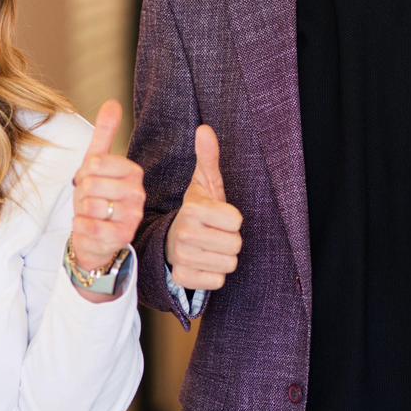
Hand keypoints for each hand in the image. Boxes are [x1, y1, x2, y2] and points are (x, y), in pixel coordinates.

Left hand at [70, 100, 143, 272]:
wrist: (95, 236)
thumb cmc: (96, 197)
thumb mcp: (96, 163)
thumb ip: (106, 133)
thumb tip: (113, 102)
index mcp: (133, 172)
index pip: (95, 163)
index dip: (85, 174)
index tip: (92, 182)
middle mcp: (138, 193)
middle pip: (91, 184)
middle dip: (82, 195)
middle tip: (90, 201)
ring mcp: (133, 215)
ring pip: (90, 205)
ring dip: (82, 212)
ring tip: (91, 215)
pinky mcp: (124, 236)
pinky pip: (91, 226)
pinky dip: (81, 227)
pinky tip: (89, 227)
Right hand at [165, 124, 242, 290]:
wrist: (173, 240)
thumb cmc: (197, 212)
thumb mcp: (204, 184)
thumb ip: (208, 157)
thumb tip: (205, 129)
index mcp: (193, 210)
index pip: (237, 221)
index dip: (232, 219)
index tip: (218, 216)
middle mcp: (184, 234)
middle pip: (236, 244)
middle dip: (230, 240)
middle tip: (214, 234)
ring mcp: (182, 258)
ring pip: (229, 263)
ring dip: (223, 257)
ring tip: (209, 247)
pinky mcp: (183, 279)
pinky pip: (218, 281)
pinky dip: (214, 275)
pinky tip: (203, 263)